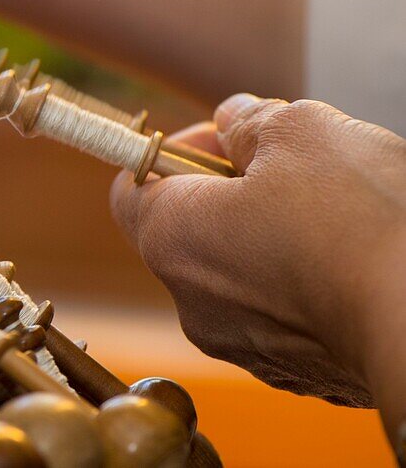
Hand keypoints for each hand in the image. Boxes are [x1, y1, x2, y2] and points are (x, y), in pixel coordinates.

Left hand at [110, 95, 405, 421]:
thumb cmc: (358, 224)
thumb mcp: (301, 130)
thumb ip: (251, 121)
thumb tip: (234, 121)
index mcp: (170, 239)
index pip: (132, 186)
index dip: (177, 150)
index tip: (227, 137)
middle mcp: (192, 301)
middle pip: (192, 227)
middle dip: (236, 187)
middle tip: (294, 166)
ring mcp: (244, 344)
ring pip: (243, 269)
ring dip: (275, 233)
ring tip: (336, 214)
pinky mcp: (296, 371)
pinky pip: (285, 309)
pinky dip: (308, 280)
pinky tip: (353, 260)